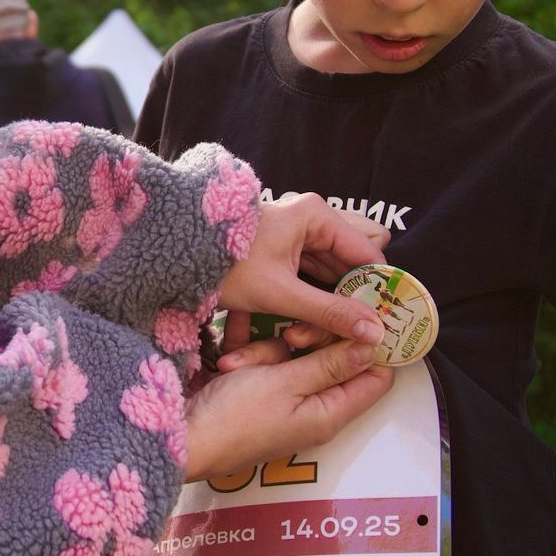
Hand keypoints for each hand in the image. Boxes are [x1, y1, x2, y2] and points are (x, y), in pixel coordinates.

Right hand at [182, 338, 393, 483]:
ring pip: (292, 355)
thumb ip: (330, 363)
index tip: (363, 316)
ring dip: (266, 350)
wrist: (181, 436)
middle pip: (332, 358)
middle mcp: (312, 408)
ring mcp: (283, 399)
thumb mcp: (286, 382)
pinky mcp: (256, 391)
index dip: (374, 347)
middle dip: (310, 340)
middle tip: (291, 336)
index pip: (376, 378)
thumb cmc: (234, 416)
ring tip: (238, 364)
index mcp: (330, 412)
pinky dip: (248, 357)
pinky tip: (228, 359)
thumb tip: (373, 349)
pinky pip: (264, 362)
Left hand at [217, 194, 389, 351]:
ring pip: (329, 280)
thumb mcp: (280, 294)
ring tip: (301, 337)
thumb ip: (329, 312)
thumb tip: (373, 332)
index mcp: (318, 216)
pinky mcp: (286, 254)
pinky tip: (295, 330)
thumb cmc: (225, 266)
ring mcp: (300, 237)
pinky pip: (311, 282)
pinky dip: (307, 306)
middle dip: (343, 306)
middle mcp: (314, 221)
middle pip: (348, 270)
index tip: (380, 327)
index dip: (376, 292)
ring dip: (322, 310)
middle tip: (336, 338)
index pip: (367, 256)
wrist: (176, 259)